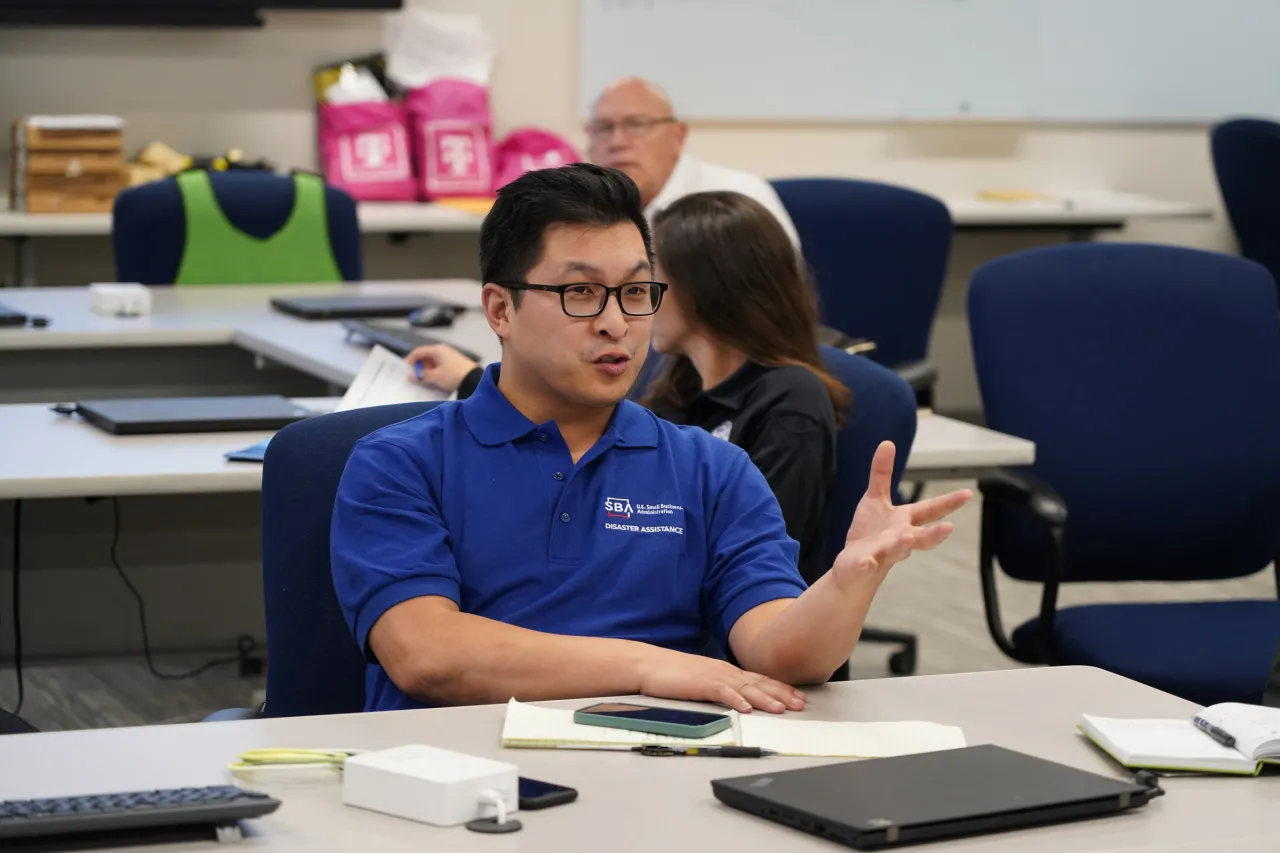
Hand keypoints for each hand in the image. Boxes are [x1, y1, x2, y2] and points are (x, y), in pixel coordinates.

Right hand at [404, 344, 477, 392]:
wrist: (475, 380)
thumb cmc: (454, 375)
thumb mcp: (435, 377)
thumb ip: (421, 376)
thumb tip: (411, 376)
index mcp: (437, 350)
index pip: (418, 351)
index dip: (410, 360)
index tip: (405, 370)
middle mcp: (443, 350)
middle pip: (426, 356)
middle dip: (419, 367)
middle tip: (414, 377)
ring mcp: (450, 356)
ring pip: (433, 362)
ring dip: (427, 370)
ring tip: (423, 381)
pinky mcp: (455, 363)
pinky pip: (440, 366)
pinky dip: (435, 372)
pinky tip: (434, 380)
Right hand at [635, 645, 806, 713]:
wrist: (648, 664)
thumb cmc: (673, 675)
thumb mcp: (703, 681)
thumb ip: (722, 688)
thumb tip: (741, 700)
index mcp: (725, 671)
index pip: (758, 680)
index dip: (780, 689)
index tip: (797, 697)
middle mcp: (724, 671)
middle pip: (758, 683)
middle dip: (781, 694)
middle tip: (800, 704)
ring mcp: (712, 676)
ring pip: (744, 688)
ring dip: (764, 699)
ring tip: (781, 709)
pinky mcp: (699, 683)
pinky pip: (721, 692)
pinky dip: (735, 700)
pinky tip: (747, 708)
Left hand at [835, 441, 971, 583]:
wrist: (853, 569)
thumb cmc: (870, 533)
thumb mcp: (875, 499)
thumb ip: (882, 474)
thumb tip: (888, 442)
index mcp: (905, 521)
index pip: (930, 511)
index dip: (949, 502)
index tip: (967, 493)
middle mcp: (899, 539)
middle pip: (921, 537)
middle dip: (935, 533)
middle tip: (949, 528)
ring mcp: (883, 553)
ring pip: (897, 551)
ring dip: (903, 545)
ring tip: (908, 538)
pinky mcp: (863, 565)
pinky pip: (866, 566)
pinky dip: (865, 565)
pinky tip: (863, 563)